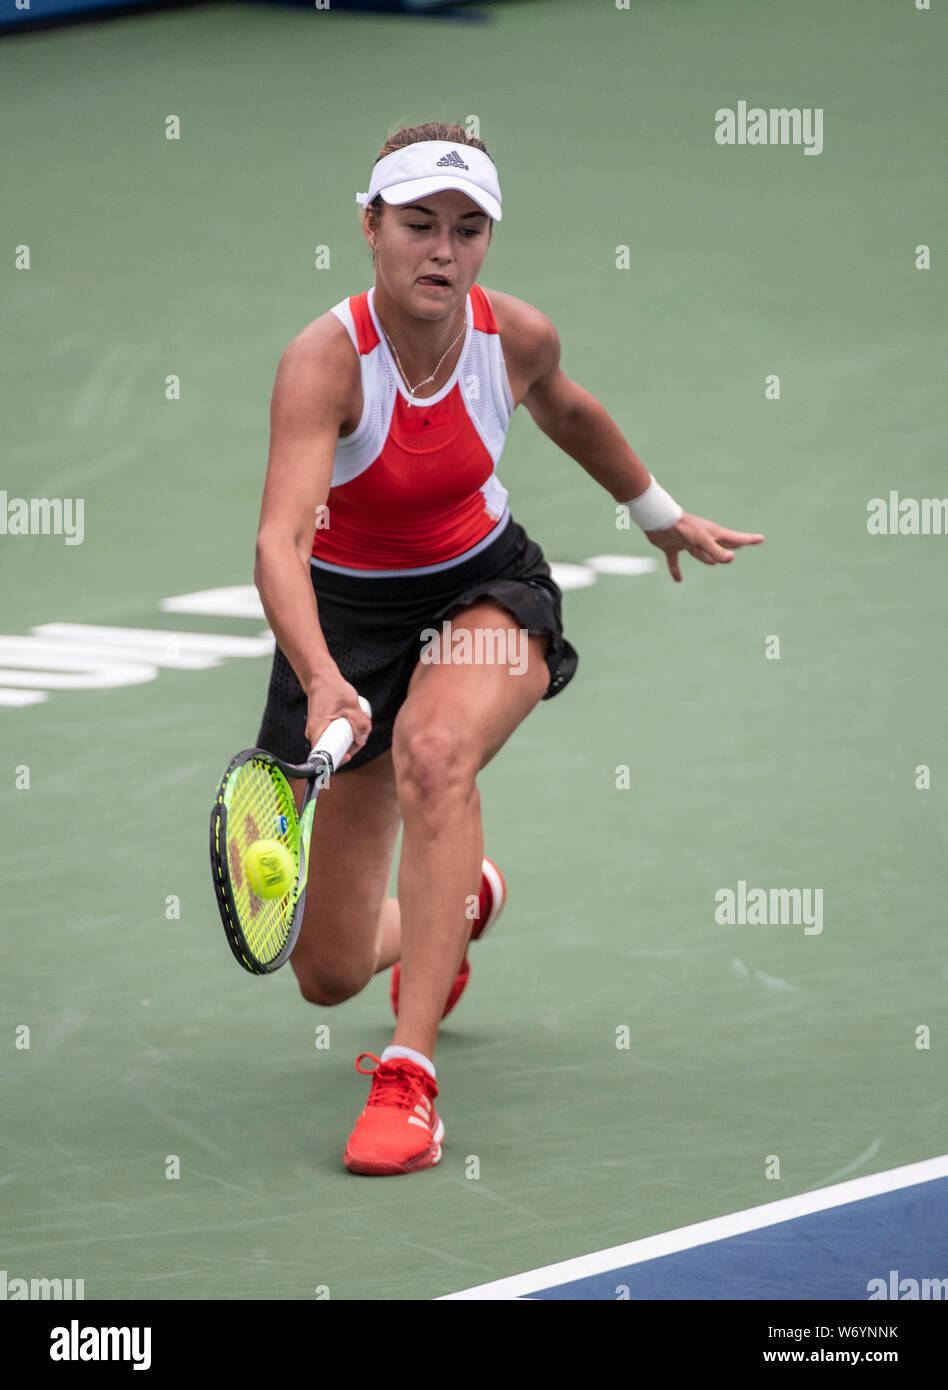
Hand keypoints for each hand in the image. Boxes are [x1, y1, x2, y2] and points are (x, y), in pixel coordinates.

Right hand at [305, 668, 371, 766]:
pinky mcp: (324, 727)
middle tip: (365, 729)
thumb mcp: (351, 705)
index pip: (325, 756)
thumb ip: (360, 724)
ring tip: (363, 719)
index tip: (350, 755)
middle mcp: (315, 733)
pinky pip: (338, 735)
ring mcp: (319, 730)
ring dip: (353, 735)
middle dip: (354, 743)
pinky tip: (357, 719)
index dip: (338, 759)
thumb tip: (363, 740)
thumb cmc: (333, 689)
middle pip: (336, 749)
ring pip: (339, 741)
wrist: (321, 677)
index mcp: (317, 730)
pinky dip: (349, 730)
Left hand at [645, 511, 764, 583]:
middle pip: (720, 546)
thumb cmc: (682, 527)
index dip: (749, 540)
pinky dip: (676, 570)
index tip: (761, 538)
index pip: (736, 538)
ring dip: (705, 559)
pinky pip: (676, 562)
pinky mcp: (673, 547)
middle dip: (731, 546)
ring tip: (711, 562)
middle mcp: (703, 538)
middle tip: (742, 544)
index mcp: (713, 534)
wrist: (658, 520)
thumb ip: (715, 551)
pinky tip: (679, 580)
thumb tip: (732, 558)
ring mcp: (688, 542)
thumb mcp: (701, 540)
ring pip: (700, 555)